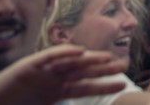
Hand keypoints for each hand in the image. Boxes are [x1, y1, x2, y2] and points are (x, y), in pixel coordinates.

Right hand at [0, 45, 126, 104]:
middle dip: (102, 69)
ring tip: (107, 57)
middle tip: (124, 65)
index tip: (122, 83)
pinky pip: (47, 57)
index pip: (85, 86)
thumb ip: (60, 103)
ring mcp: (40, 71)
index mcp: (55, 91)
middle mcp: (51, 79)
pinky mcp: (26, 66)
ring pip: (69, 62)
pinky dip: (62, 53)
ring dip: (88, 58)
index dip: (103, 84)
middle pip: (82, 71)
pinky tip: (78, 51)